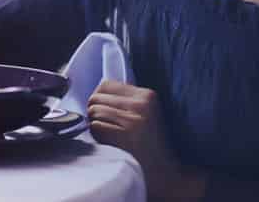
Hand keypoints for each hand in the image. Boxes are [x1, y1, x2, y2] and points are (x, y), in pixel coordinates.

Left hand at [88, 80, 207, 201]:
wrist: (165, 174)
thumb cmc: (150, 145)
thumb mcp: (145, 113)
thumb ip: (125, 100)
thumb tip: (97, 93)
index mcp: (147, 95)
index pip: (106, 84)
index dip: (100, 99)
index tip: (106, 112)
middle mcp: (141, 105)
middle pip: (96, 98)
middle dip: (95, 112)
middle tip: (106, 126)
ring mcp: (132, 120)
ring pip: (93, 111)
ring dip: (95, 124)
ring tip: (110, 135)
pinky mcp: (123, 136)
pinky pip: (95, 127)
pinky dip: (97, 136)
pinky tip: (110, 144)